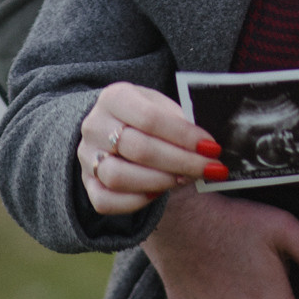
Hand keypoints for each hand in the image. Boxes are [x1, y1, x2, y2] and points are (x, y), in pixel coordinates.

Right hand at [77, 83, 223, 214]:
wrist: (113, 127)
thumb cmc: (146, 116)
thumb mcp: (162, 105)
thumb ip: (180, 121)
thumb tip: (207, 145)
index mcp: (115, 97)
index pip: (151, 118)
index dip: (184, 135)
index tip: (212, 147)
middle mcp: (95, 126)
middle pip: (138, 149)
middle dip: (181, 161)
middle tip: (210, 168)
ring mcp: (87, 156)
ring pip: (119, 177)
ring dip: (160, 181)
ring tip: (186, 179)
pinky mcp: (87, 183)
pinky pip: (105, 201)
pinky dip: (135, 201)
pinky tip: (159, 193)